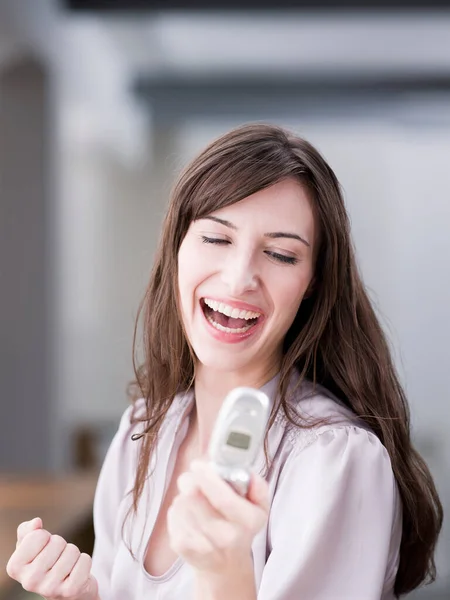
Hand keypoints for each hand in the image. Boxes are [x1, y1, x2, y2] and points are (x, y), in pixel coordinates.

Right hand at [6, 517, 97, 599]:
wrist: (63, 589)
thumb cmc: (45, 562)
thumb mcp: (31, 545)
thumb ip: (28, 530)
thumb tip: (36, 523)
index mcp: (15, 567)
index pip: (38, 535)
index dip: (45, 536)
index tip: (43, 548)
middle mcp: (29, 581)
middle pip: (57, 542)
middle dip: (61, 545)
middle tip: (56, 558)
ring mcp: (49, 588)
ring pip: (72, 550)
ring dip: (73, 554)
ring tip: (66, 566)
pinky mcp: (70, 591)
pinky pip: (85, 561)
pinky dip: (84, 561)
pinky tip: (76, 573)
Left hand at [167, 460, 268, 575]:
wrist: (225, 565)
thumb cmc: (241, 528)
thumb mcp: (259, 507)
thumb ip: (257, 486)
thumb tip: (246, 472)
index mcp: (247, 522)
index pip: (223, 499)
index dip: (207, 478)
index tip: (198, 465)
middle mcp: (225, 536)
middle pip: (194, 496)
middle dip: (191, 479)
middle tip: (196, 476)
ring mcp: (201, 543)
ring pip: (181, 502)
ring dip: (185, 493)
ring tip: (196, 498)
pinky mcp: (181, 546)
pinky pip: (173, 513)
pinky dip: (178, 507)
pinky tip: (189, 512)